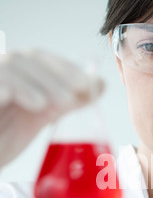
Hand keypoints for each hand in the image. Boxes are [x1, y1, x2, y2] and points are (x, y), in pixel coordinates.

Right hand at [0, 49, 104, 167]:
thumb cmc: (1, 139)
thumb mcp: (37, 117)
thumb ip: (63, 101)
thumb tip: (98, 85)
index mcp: (12, 73)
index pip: (39, 58)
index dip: (66, 67)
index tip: (89, 83)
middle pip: (28, 58)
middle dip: (59, 75)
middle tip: (81, 92)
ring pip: (12, 65)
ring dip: (42, 82)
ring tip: (63, 102)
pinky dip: (19, 88)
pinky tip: (37, 104)